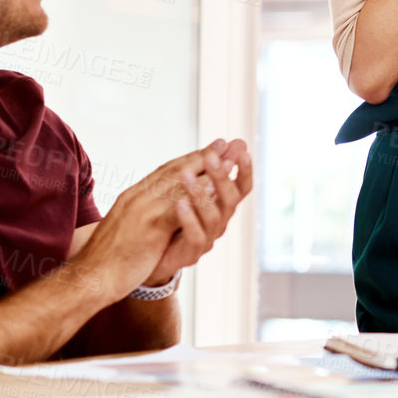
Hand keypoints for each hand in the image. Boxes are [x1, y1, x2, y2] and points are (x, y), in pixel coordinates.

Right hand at [72, 147, 212, 301]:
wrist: (89, 277)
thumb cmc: (107, 257)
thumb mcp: (126, 225)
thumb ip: (141, 211)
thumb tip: (159, 205)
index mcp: (133, 196)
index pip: (164, 171)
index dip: (188, 159)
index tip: (208, 149)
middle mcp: (138, 197)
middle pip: (174, 171)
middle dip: (201, 156)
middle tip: (224, 143)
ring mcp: (143, 211)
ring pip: (178, 184)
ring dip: (206, 170)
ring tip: (228, 159)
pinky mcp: (149, 228)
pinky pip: (176, 209)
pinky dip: (196, 196)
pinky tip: (213, 189)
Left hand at [143, 139, 253, 288]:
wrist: (152, 256)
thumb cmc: (175, 219)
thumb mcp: (192, 190)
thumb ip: (207, 170)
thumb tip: (227, 141)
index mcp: (221, 205)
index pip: (241, 187)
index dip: (245, 170)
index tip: (242, 150)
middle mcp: (219, 221)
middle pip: (230, 199)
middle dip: (221, 176)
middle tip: (212, 157)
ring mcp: (207, 237)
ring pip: (214, 216)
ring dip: (201, 194)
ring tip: (186, 175)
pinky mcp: (191, 252)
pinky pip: (195, 235)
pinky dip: (189, 218)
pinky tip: (179, 203)